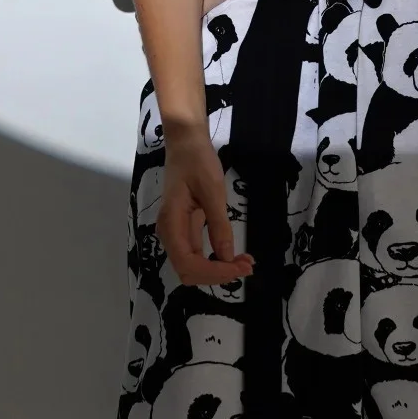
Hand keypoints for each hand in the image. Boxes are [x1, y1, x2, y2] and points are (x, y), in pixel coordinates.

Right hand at [156, 124, 253, 284]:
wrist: (186, 143)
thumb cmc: (197, 161)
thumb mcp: (212, 190)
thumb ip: (219, 225)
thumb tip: (227, 257)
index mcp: (171, 223)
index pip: (188, 264)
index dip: (214, 272)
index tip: (240, 268)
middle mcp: (170, 233)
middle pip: (189, 271)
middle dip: (217, 275)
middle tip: (247, 266)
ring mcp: (176, 232)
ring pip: (193, 265)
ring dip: (217, 270)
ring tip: (245, 263)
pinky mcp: (185, 228)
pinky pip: (197, 253)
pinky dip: (216, 259)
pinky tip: (234, 256)